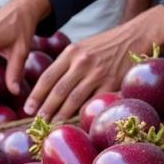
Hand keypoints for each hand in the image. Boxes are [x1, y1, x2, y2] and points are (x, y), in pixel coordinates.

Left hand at [24, 4, 163, 121]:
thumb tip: (50, 86)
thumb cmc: (107, 45)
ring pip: (74, 99)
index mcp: (71, 52)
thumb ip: (68, 63)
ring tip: (52, 126)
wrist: (136, 37)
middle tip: (37, 123)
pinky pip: (94, 102)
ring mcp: (98, 74)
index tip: (27, 108)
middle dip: (46, 109)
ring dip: (61, 116)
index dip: (36, 95)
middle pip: (58, 90)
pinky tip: (77, 123)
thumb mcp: (83, 47)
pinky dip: (84, 114)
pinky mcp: (112, 84)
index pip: (48, 77)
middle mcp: (82, 63)